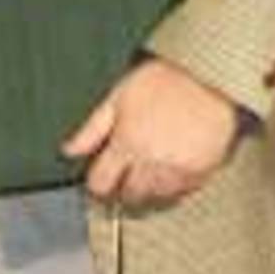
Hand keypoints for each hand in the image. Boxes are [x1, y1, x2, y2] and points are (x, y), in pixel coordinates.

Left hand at [61, 57, 237, 206]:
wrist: (206, 78)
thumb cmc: (161, 81)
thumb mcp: (117, 97)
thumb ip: (92, 129)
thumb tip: (69, 150)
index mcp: (126, 143)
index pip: (102, 183)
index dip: (96, 184)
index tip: (98, 180)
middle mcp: (150, 162)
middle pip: (129, 195)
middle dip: (123, 186)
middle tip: (125, 172)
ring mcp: (176, 170)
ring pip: (155, 197)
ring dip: (148, 187)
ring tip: (149, 165)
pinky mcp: (200, 173)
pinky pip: (180, 192)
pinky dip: (173, 185)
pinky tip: (170, 164)